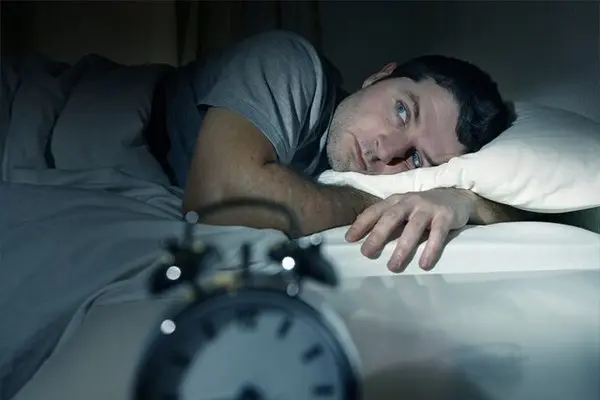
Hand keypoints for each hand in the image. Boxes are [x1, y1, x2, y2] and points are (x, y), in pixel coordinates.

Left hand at [345, 188, 475, 271]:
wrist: (458, 197)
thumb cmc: (424, 208)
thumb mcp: (404, 209)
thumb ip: (387, 220)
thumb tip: (364, 241)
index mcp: (396, 200)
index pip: (375, 210)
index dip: (361, 224)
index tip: (349, 239)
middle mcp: (410, 201)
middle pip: (391, 217)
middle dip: (378, 235)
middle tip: (367, 253)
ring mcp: (428, 208)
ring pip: (413, 228)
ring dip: (402, 248)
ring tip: (393, 267)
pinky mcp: (446, 216)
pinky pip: (437, 234)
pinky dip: (431, 249)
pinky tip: (424, 264)